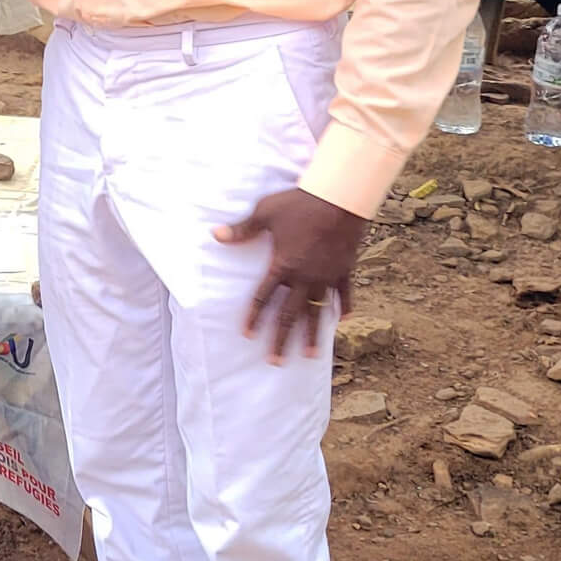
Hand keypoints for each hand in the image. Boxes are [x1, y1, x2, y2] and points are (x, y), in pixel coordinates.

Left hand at [213, 187, 366, 363]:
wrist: (340, 198)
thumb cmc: (299, 204)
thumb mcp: (265, 213)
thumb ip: (243, 229)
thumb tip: (216, 235)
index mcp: (283, 266)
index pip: (264, 297)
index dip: (255, 317)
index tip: (248, 335)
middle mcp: (304, 277)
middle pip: (290, 314)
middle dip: (282, 339)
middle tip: (276, 362)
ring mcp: (326, 275)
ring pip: (318, 311)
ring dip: (313, 334)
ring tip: (310, 355)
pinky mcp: (344, 269)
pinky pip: (344, 293)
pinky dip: (343, 306)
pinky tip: (343, 320)